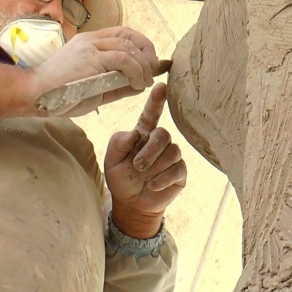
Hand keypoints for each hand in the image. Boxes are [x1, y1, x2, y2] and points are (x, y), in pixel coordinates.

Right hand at [0, 26, 160, 119]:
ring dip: (143, 66)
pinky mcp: (90, 59)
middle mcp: (91, 40)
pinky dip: (135, 72)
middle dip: (147, 53)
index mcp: (89, 42)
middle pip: (129, 36)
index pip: (123, 33)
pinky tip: (136, 84)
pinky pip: (122, 60)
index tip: (149, 64)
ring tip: (144, 82)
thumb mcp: (94, 88)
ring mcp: (90, 47)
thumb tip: (139, 85)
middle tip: (151, 73)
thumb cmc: (60, 94)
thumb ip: (116, 84)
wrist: (34, 94)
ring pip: (129, 48)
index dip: (141, 46)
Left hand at [104, 83, 186, 237]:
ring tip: (144, 178)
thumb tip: (136, 134)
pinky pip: (177, 169)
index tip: (161, 86)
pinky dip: (163, 178)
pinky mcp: (179, 172)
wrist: (131, 204)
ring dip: (155, 166)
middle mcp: (159, 142)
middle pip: (163, 135)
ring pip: (172, 151)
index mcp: (143, 134)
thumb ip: (119, 142)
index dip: (156, 101)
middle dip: (150, 151)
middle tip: (138, 166)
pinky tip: (152, 186)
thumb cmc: (121, 178)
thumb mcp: (112, 159)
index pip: (151, 114)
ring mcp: (171, 157)